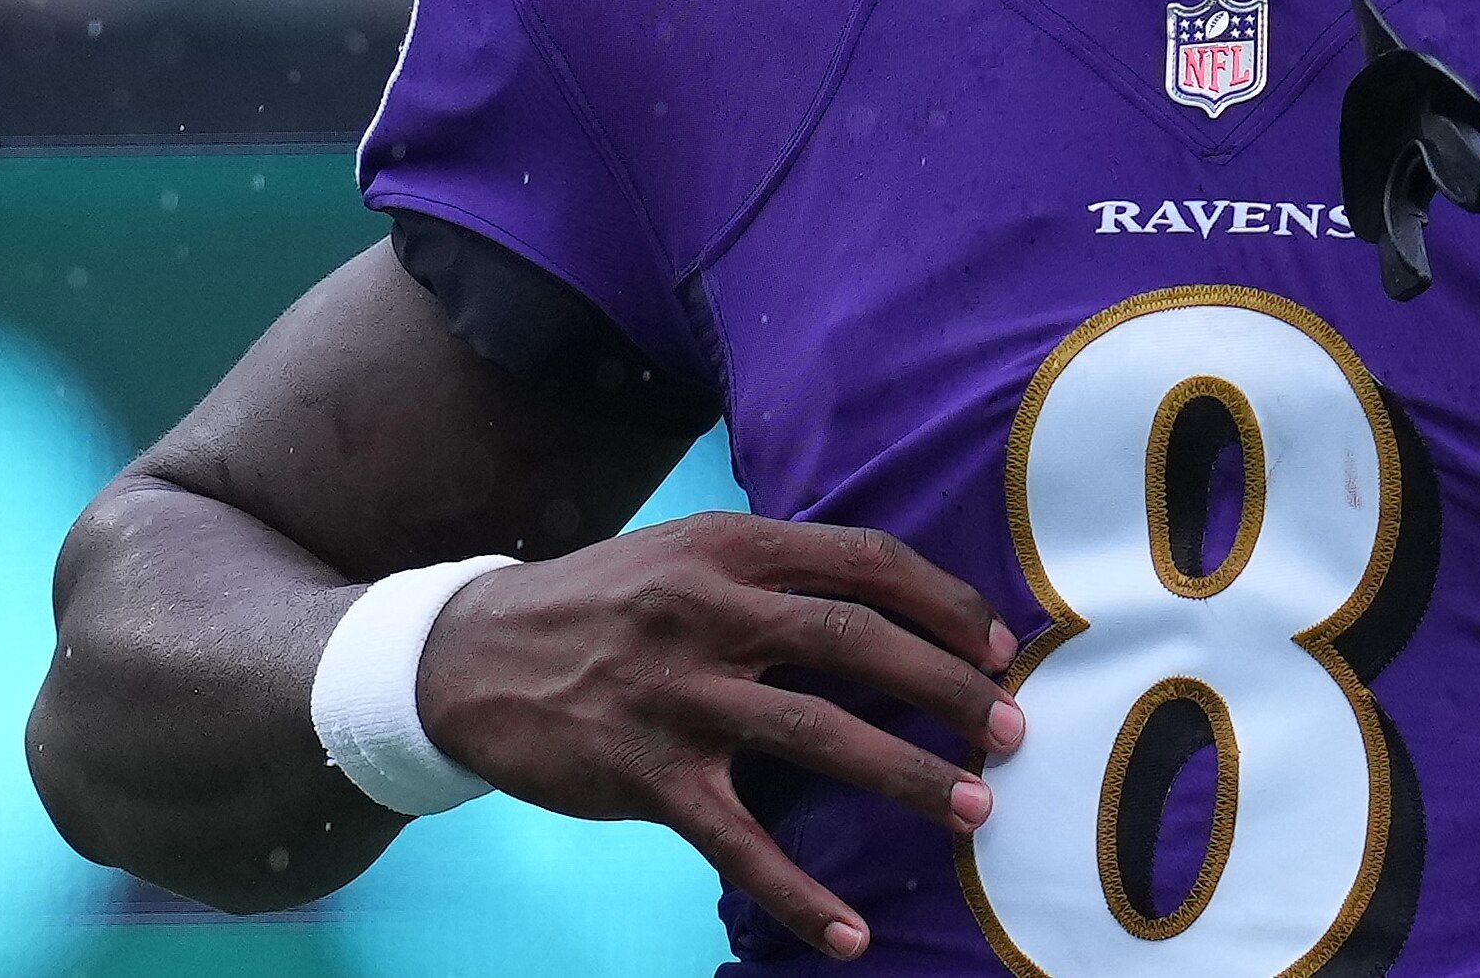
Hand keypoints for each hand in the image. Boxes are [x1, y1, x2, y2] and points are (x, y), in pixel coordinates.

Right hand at [417, 512, 1019, 962]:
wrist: (467, 653)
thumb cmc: (606, 601)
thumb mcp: (689, 553)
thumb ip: (778, 574)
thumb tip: (893, 607)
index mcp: (734, 548)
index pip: (866, 561)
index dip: (944, 603)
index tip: (1001, 645)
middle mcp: (709, 611)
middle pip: (855, 642)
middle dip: (948, 688)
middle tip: (1012, 728)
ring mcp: (675, 693)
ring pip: (814, 735)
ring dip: (905, 776)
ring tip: (974, 808)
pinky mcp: (642, 775)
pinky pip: (735, 843)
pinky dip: (796, 892)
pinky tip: (847, 931)